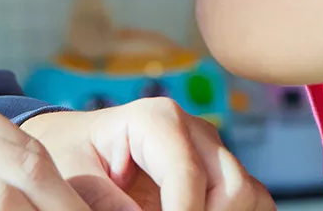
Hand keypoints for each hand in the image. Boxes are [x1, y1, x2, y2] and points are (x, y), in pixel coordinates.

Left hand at [20, 99, 269, 210]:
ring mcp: (213, 152)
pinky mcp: (221, 175)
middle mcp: (196, 131)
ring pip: (250, 195)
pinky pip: (252, 201)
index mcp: (157, 119)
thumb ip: (105, 202)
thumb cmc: (70, 159)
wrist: (75, 148)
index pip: (188, 176)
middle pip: (233, 186)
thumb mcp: (75, 178)